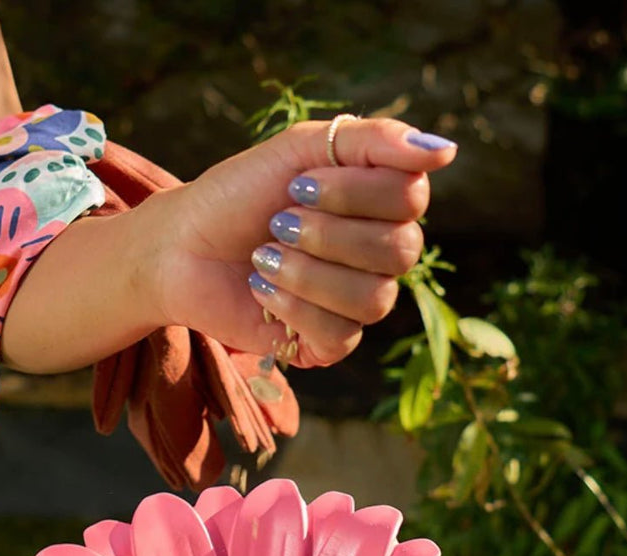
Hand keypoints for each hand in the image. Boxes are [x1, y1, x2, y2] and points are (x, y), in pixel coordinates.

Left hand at [148, 116, 456, 366]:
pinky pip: (341, 334)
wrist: (181, 248)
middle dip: (327, 233)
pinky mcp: (331, 343)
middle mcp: (381, 255)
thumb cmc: (239, 193)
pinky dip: (293, 308)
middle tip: (278, 222)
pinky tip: (264, 291)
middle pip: (401, 251)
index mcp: (382, 203)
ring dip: (306, 273)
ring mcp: (359, 302)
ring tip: (265, 257)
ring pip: (373, 299)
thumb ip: (375, 141)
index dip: (355, 193)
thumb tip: (445, 150)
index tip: (297, 184)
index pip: (411, 198)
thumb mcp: (302, 148)